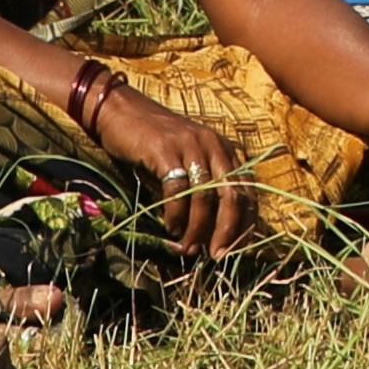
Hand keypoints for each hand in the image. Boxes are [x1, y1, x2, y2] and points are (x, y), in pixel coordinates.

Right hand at [88, 80, 247, 262]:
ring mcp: (190, 145)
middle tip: (217, 256)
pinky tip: (170, 228)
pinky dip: (175, 215)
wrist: (120, 112)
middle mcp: (213, 145)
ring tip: (188, 248)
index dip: (245, 223)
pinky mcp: (165, 150)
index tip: (236, 249)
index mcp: (225, 149)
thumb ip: (203, 188)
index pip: (248, 190)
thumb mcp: (188, 160)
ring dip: (197, 229)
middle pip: (232, 195)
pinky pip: (177, 190)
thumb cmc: (154, 143)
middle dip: (227, 231)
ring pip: (204, 197)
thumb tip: (211, 234)